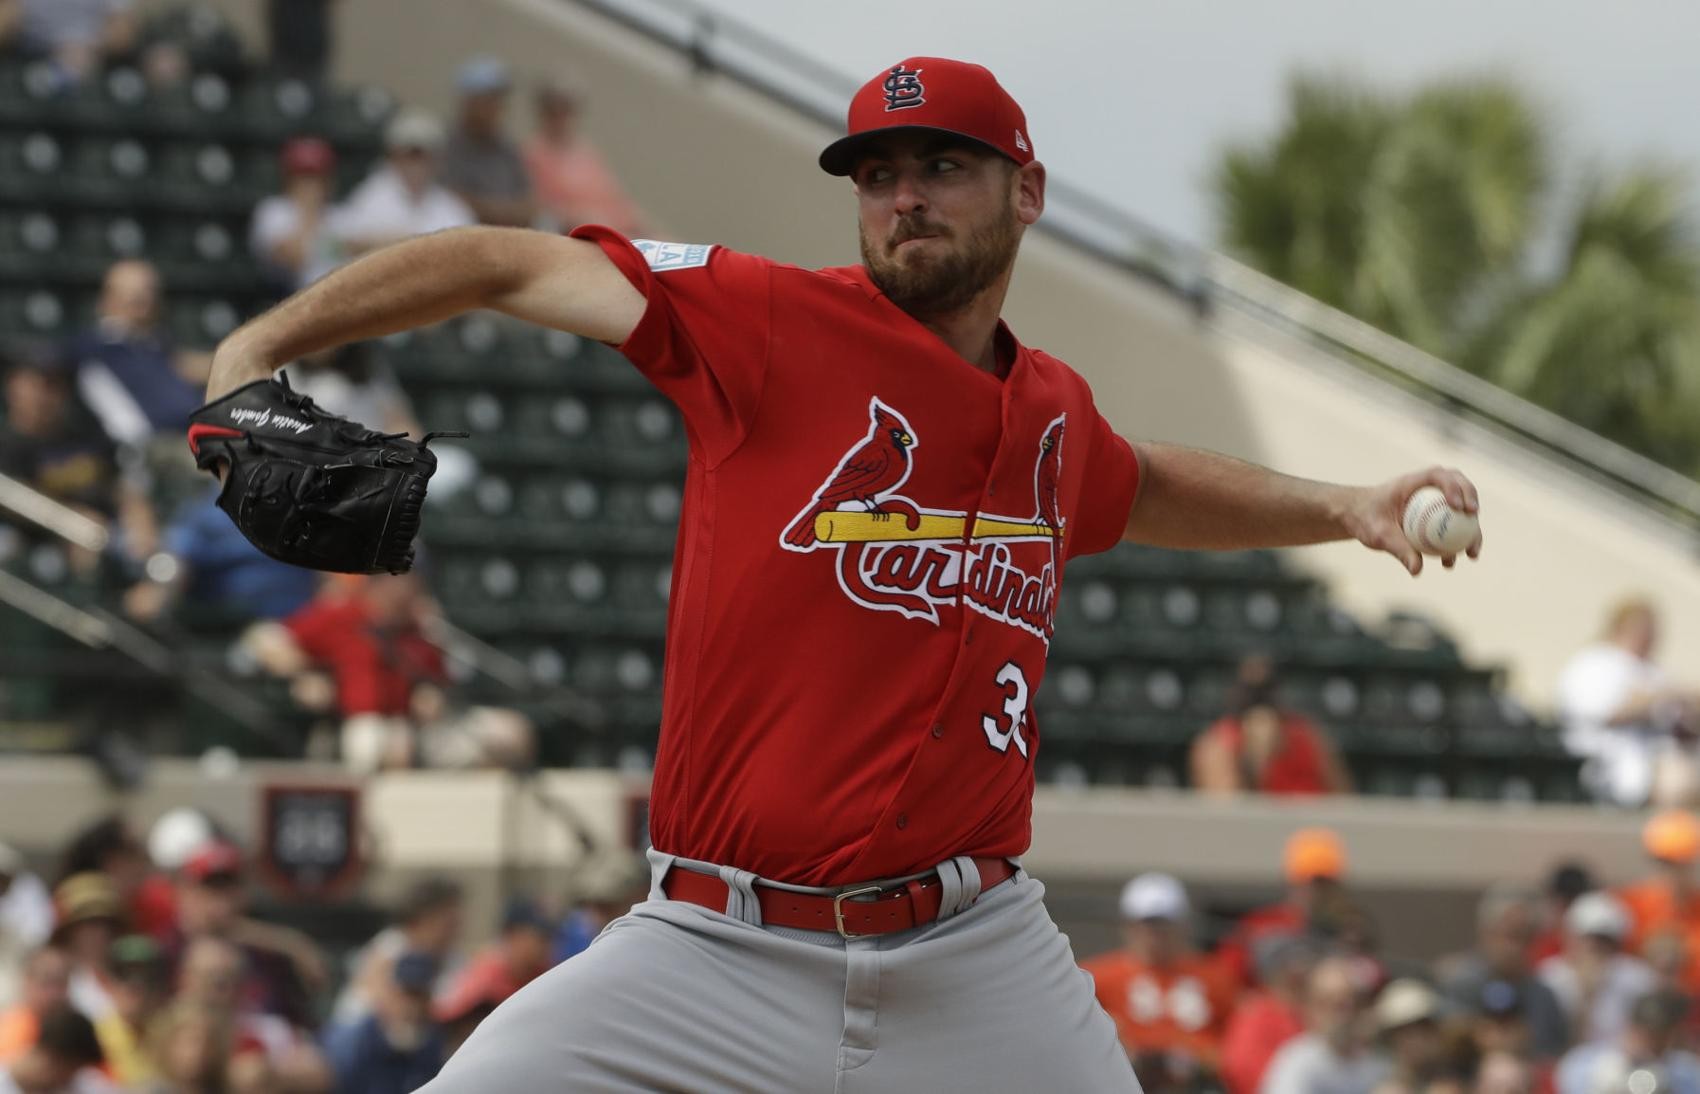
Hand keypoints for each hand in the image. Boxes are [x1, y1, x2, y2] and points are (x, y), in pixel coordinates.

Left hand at [1342, 467, 1481, 575]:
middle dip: (1471, 498)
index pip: (1438, 475)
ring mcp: (1432, 499)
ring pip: (1460, 508)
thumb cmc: (1364, 519)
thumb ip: (1398, 548)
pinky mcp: (1434, 514)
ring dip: (1471, 529)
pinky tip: (1451, 561)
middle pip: (1458, 484)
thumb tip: (1417, 570)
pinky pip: (1451, 526)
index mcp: (1411, 483)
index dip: (1453, 486)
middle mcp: (1426, 487)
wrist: (1358, 519)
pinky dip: (1456, 542)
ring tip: (1471, 553)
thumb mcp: (1377, 534)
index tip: (1457, 506)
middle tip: (1473, 518)